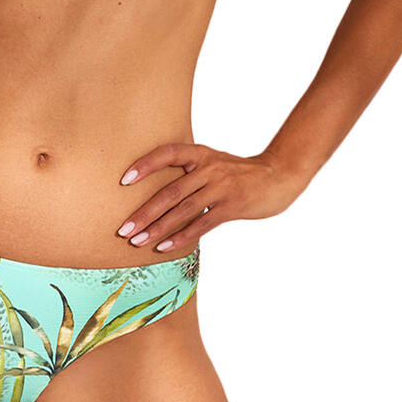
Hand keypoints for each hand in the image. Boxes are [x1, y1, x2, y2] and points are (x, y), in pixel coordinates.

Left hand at [115, 142, 306, 252]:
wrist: (279, 176)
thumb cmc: (240, 173)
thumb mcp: (214, 163)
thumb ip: (190, 172)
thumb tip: (157, 193)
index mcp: (200, 154)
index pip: (167, 153)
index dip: (144, 165)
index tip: (123, 181)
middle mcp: (208, 168)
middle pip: (169, 192)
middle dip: (144, 213)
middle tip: (123, 229)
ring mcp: (221, 187)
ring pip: (182, 210)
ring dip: (157, 228)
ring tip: (137, 242)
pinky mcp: (232, 206)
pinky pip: (201, 224)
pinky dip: (181, 237)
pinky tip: (164, 248)